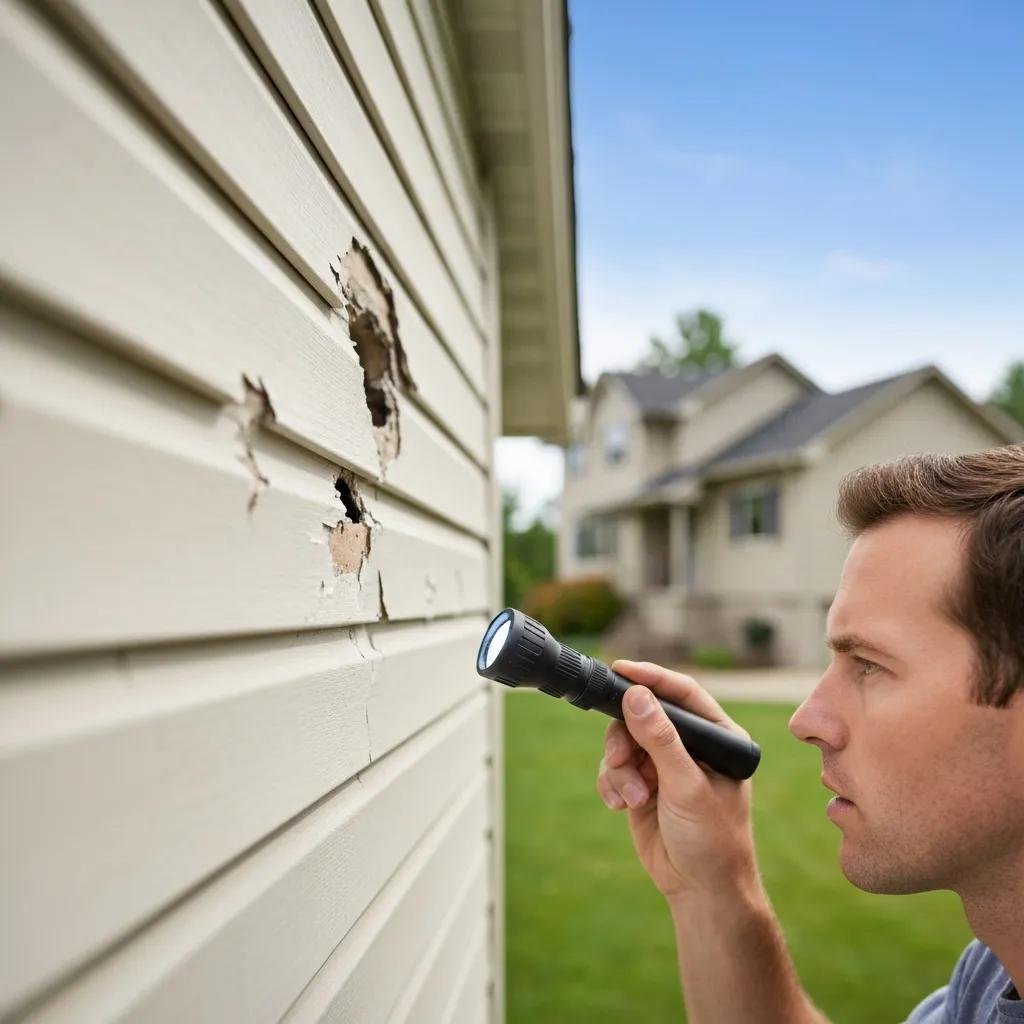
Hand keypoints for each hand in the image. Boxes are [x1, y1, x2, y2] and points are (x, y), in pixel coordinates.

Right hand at [596, 660, 756, 901]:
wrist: (700, 891)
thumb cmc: (712, 840)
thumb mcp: (686, 786)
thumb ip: (660, 739)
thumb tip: (635, 695)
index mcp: (716, 738)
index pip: (682, 693)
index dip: (651, 678)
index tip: (620, 669)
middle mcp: (689, 746)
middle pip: (642, 715)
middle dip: (626, 739)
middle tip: (621, 759)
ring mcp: (664, 766)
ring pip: (623, 742)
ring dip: (620, 770)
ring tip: (633, 799)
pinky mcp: (642, 786)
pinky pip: (614, 769)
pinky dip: (613, 785)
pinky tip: (622, 806)